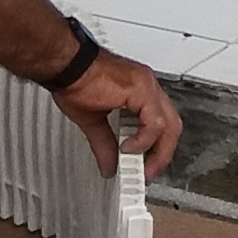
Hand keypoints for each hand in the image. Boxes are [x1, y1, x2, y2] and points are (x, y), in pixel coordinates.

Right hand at [55, 48, 179, 178]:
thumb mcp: (93, 121)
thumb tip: (109, 166)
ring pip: (169, 124)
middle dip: (163, 153)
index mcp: (139, 91)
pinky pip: (154, 122)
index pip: (161, 123)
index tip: (146, 166)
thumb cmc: (76, 80)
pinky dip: (145, 140)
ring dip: (158, 152)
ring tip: (142, 167)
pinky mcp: (141, 89)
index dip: (157, 147)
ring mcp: (147, 86)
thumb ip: (105, 145)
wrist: (66, 65)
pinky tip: (129, 148)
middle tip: (149, 173)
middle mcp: (148, 86)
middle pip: (171, 125)